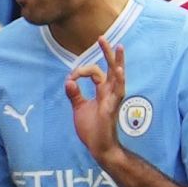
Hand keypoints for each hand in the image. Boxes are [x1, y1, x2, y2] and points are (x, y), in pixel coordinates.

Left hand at [64, 36, 124, 162]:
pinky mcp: (111, 108)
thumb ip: (74, 94)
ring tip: (118, 47)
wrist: (98, 148)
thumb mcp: (79, 109)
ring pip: (117, 77)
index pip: (96, 73)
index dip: (82, 72)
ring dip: (117, 62)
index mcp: (103, 92)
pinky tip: (119, 71)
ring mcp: (112, 100)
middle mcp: (110, 93)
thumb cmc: (92, 130)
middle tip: (102, 38)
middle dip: (107, 53)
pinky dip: (118, 81)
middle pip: (111, 69)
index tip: (71, 78)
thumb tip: (69, 81)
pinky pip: (117, 93)